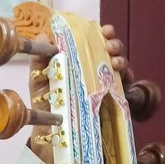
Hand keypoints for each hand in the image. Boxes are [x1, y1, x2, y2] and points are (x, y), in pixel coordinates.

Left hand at [28, 25, 132, 163]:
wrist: (51, 134)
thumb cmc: (45, 104)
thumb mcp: (39, 82)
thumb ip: (39, 61)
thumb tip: (43, 34)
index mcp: (77, 61)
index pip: (93, 42)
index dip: (101, 32)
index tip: (104, 30)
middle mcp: (93, 69)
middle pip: (110, 50)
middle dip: (114, 44)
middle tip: (110, 46)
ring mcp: (104, 84)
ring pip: (120, 66)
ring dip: (121, 60)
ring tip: (115, 62)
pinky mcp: (111, 100)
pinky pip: (124, 86)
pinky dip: (125, 79)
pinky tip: (122, 77)